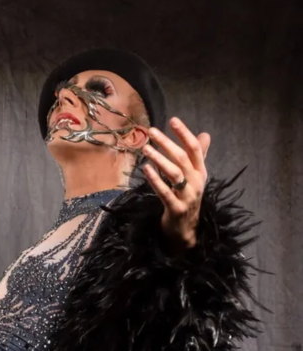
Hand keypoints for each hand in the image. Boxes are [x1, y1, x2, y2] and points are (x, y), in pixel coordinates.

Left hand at [141, 117, 210, 250]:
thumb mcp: (195, 177)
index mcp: (200, 172)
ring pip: (174, 173)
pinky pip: (165, 192)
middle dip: (167, 143)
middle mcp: (197, 182)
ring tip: (145, 148)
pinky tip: (145, 169)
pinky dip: (155, 179)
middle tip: (151, 132)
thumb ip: (198, 157)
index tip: (173, 120)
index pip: (195, 149)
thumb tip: (205, 135)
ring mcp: (188, 196)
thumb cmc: (187, 199)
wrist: (186, 230)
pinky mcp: (176, 208)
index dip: (184, 133)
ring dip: (159, 159)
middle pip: (182, 158)